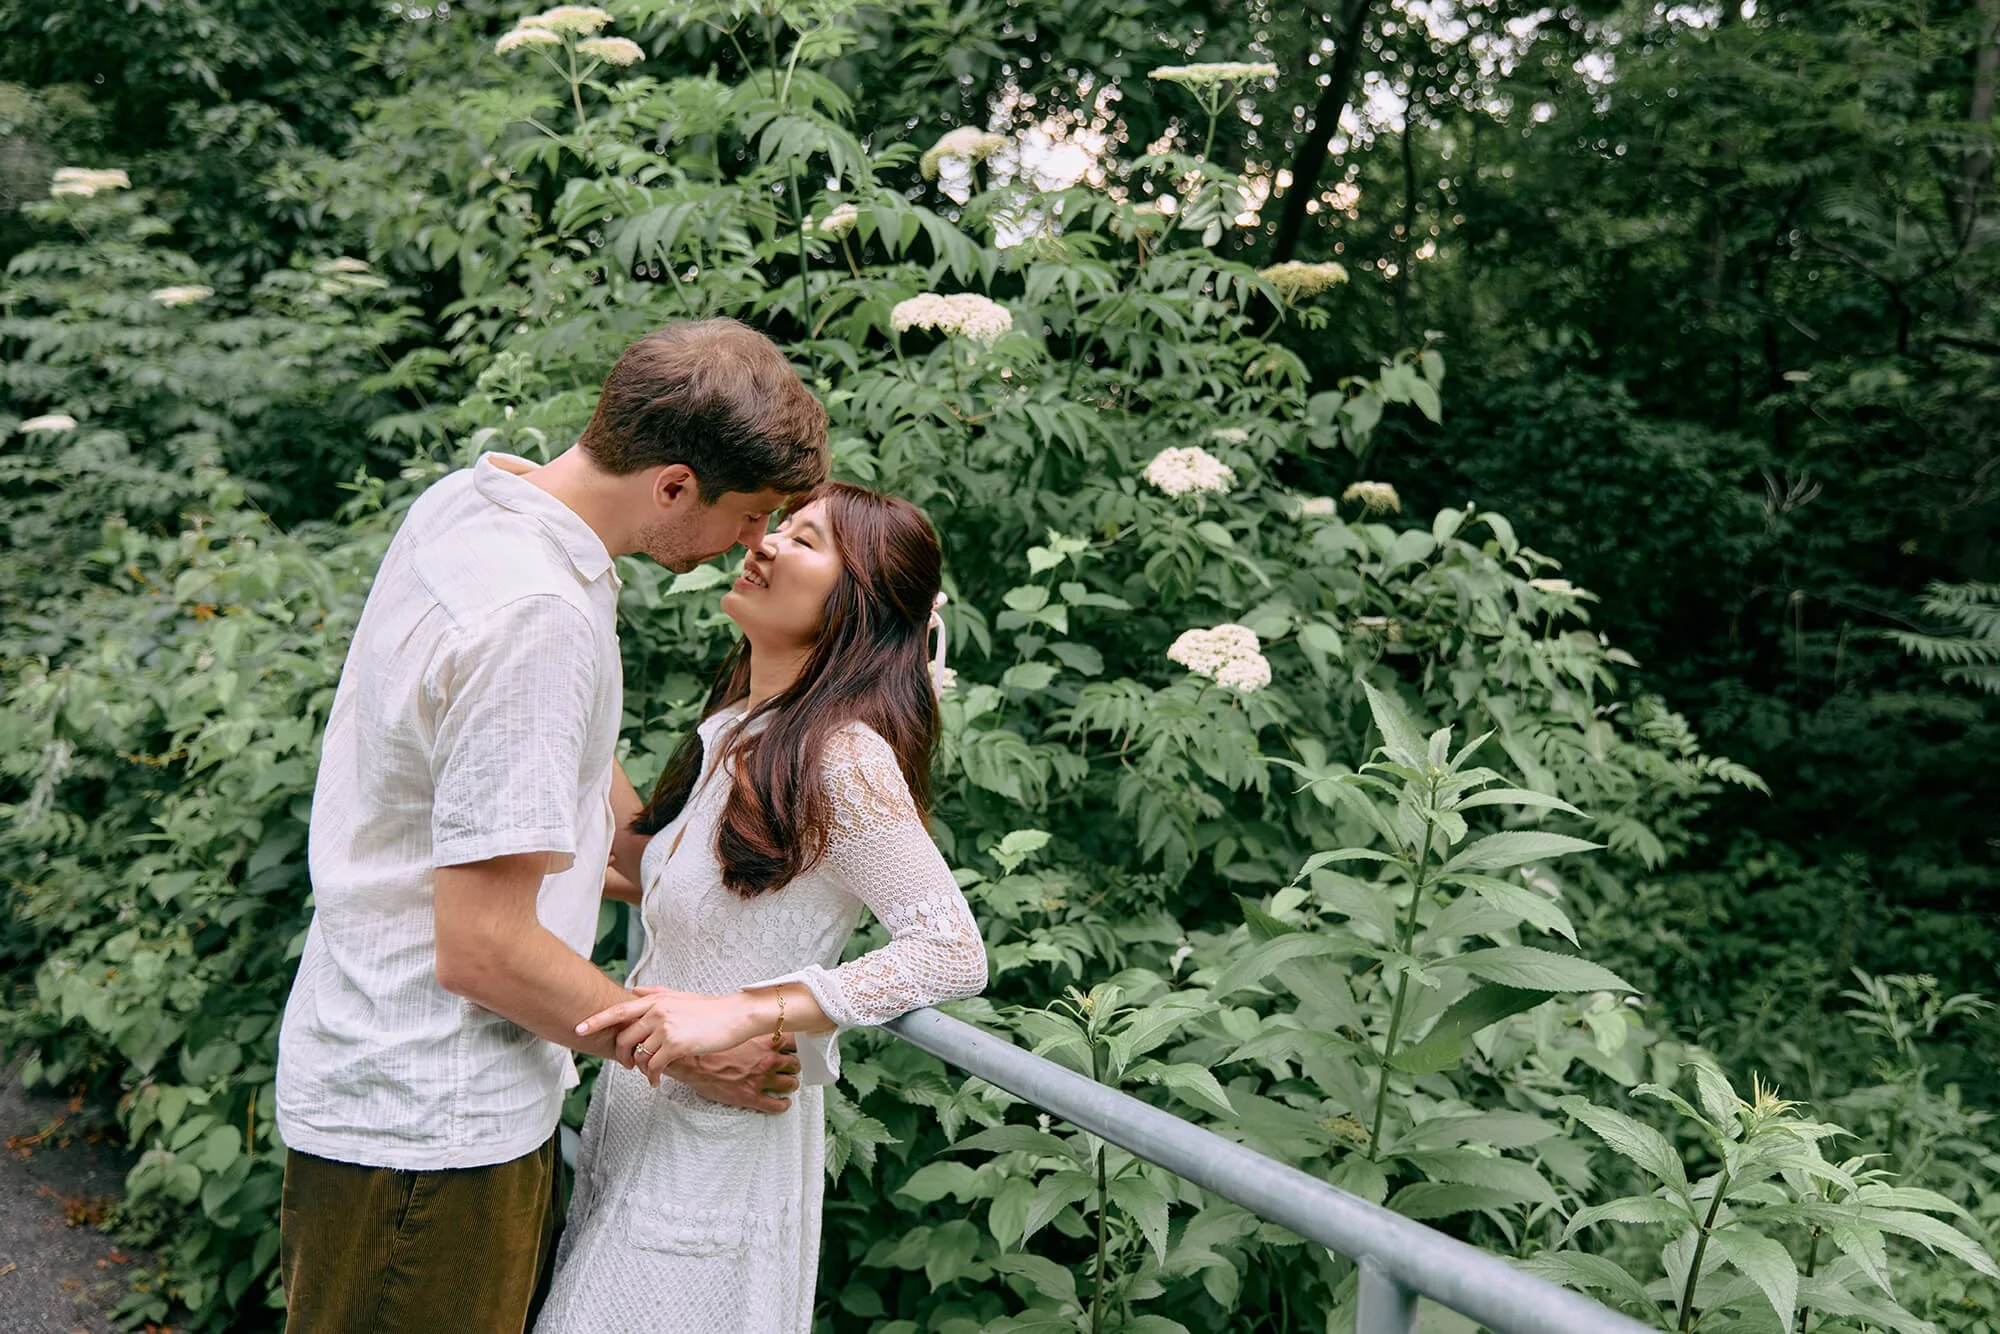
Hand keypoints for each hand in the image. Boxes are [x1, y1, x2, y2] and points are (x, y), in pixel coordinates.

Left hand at [575, 985, 766, 1081]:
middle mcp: (656, 1012)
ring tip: (647, 1074)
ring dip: (639, 1068)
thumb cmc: (709, 1008)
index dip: (595, 1021)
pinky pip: (653, 1066)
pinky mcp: (675, 1045)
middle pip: (624, 1038)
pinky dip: (651, 1077)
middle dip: (621, 1055)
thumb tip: (632, 991)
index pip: (618, 1010)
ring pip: (638, 1055)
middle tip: (626, 1065)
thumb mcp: (680, 995)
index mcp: (655, 1000)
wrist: (734, 1016)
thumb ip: (654, 992)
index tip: (578, 1029)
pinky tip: (654, 1082)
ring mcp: (665, 1028)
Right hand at [668, 1033, 801, 1113]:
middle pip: (795, 1063)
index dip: (794, 1046)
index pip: (794, 1041)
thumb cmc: (710, 1044)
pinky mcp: (752, 1097)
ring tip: (787, 1084)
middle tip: (788, 1068)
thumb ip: (752, 1029)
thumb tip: (757, 1023)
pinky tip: (782, 1103)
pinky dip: (783, 1105)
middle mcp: (768, 1059)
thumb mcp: (737, 1030)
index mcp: (765, 1040)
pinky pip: (776, 1105)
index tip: (793, 1048)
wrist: (692, 1062)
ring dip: (790, 1084)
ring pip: (791, 1083)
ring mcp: (761, 1079)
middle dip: (793, 1066)